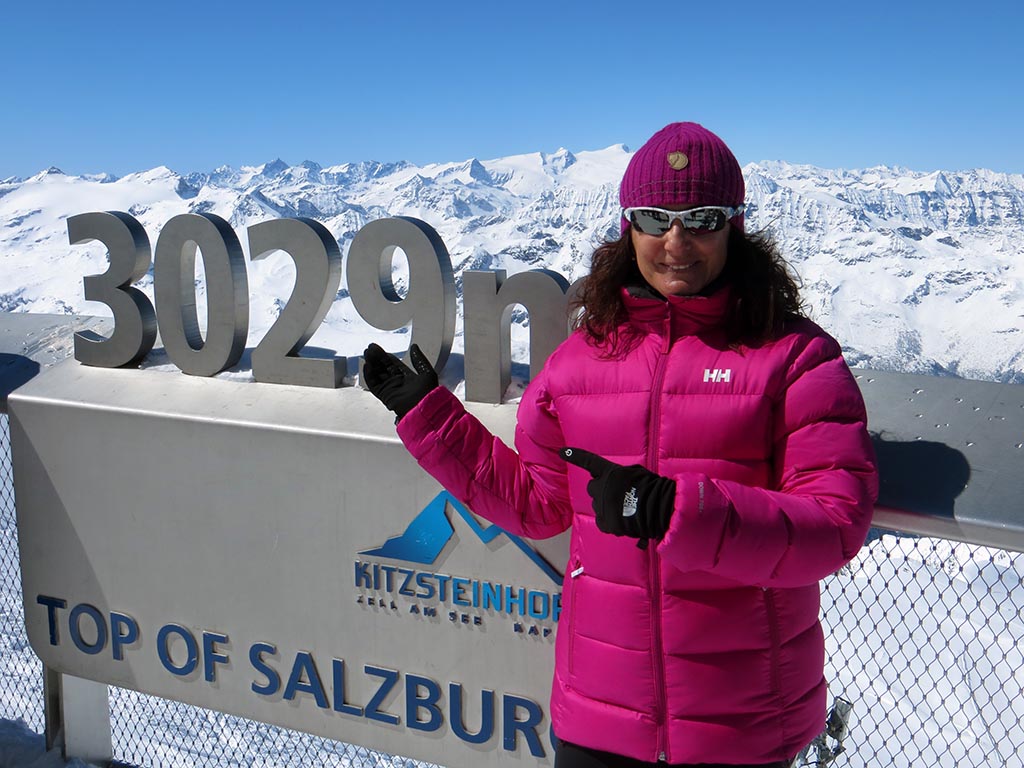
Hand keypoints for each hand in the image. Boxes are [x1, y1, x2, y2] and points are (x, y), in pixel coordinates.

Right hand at [362, 343, 437, 420]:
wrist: (424, 409)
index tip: (378, 348)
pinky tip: (367, 366)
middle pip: (383, 368)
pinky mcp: (384, 395)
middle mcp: (398, 383)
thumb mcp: (427, 372)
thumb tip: (414, 347)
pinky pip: (374, 385)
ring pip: (378, 374)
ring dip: (372, 364)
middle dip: (377, 358)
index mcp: (407, 377)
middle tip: (370, 348)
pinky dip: (369, 376)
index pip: (393, 364)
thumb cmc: (429, 394)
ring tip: (367, 353)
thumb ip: (419, 359)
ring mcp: (390, 389)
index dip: (386, 356)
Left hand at [561, 447, 675, 540]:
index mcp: (609, 472)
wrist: (659, 509)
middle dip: (601, 490)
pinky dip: (610, 521)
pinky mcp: (605, 523)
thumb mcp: (636, 472)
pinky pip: (603, 521)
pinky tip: (623, 520)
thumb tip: (616, 483)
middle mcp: (601, 487)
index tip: (562, 452)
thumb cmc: (652, 488)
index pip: (589, 461)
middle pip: (593, 487)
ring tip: (625, 509)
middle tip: (617, 495)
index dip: (575, 456)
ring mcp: (601, 506)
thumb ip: (620, 476)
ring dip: (607, 505)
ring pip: (598, 505)